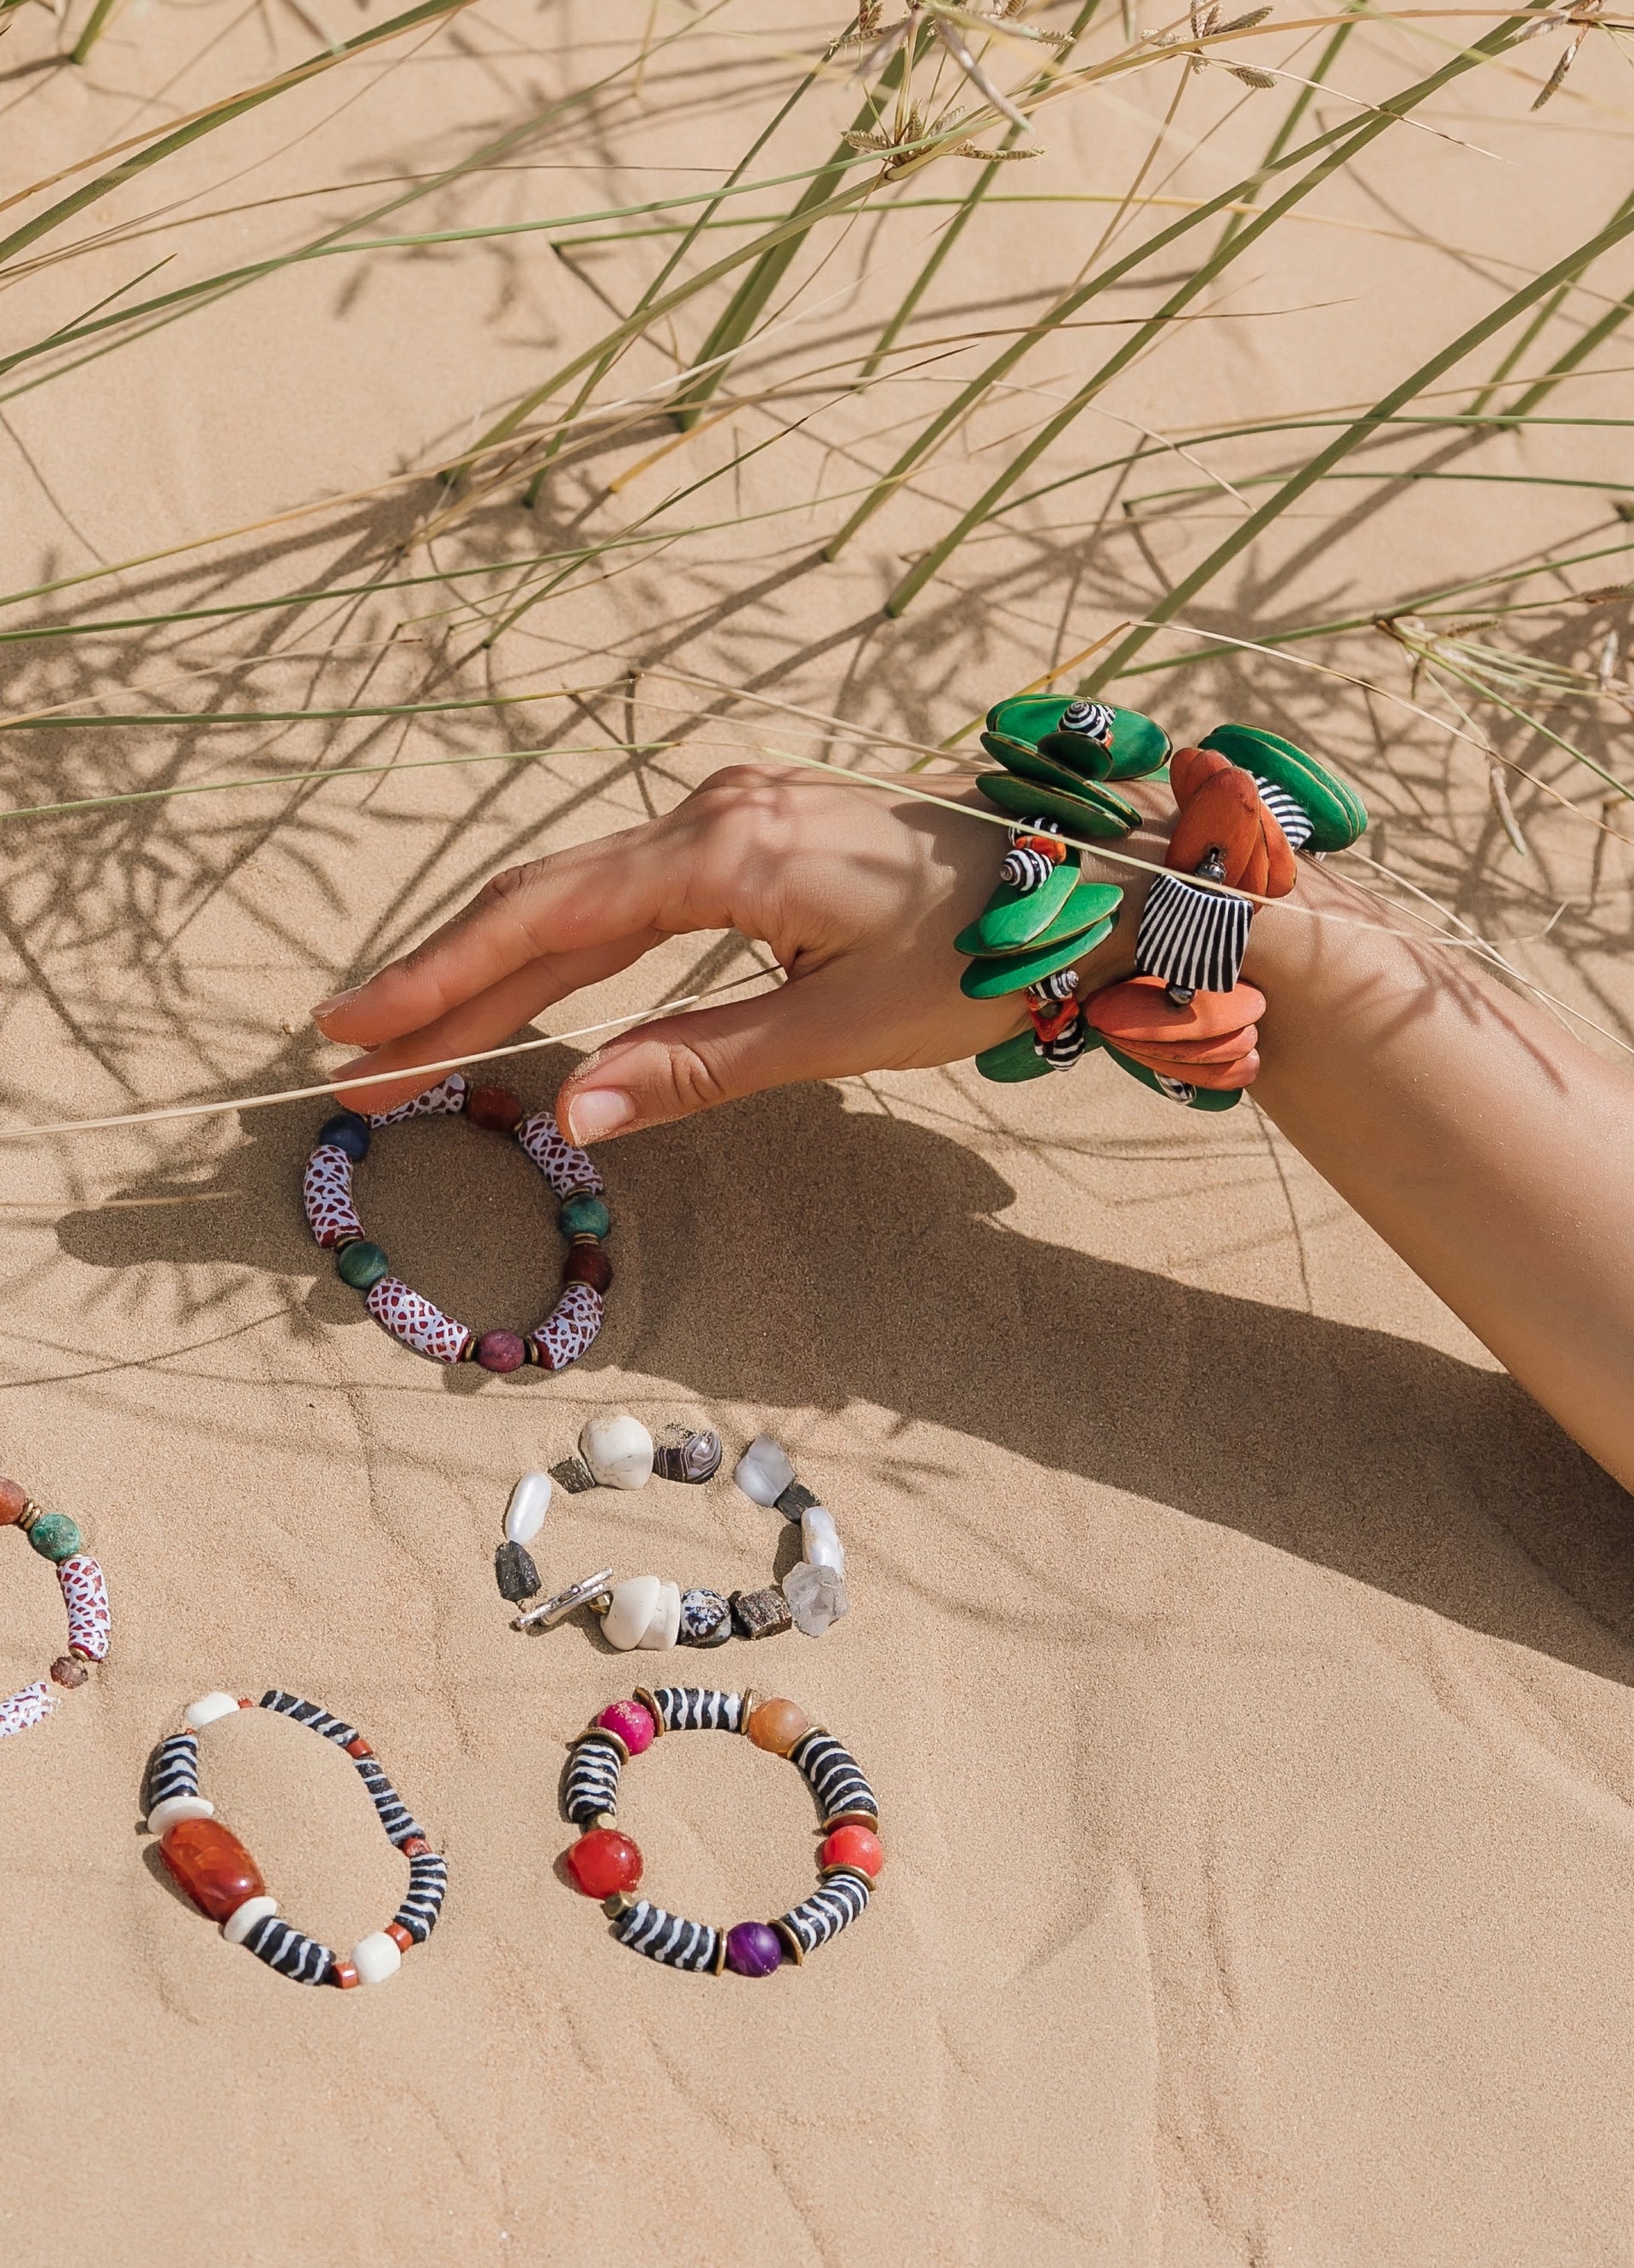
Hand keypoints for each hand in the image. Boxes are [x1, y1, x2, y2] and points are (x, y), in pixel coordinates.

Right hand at [311, 764, 1164, 1138]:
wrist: (1096, 892)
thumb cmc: (985, 955)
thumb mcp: (840, 1029)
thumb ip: (698, 1063)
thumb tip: (576, 1116)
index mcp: (727, 847)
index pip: (547, 919)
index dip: (442, 981)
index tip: (358, 1034)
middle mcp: (714, 809)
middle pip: (543, 901)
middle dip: (444, 981)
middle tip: (352, 1054)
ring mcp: (733, 811)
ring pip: (580, 894)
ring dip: (495, 966)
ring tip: (413, 1031)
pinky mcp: (755, 831)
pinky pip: (630, 891)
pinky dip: (565, 946)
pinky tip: (527, 988)